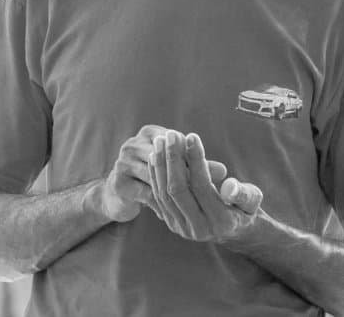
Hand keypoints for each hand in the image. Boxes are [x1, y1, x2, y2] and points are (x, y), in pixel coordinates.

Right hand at [97, 125, 228, 222]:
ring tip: (204, 202)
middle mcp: (132, 144)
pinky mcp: (119, 184)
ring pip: (159, 178)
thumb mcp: (178, 165)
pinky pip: (147, 195)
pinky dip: (168, 204)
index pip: (178, 139)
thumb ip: (199, 165)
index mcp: (149, 132)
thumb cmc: (157, 176)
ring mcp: (123, 163)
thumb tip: (224, 172)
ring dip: (183, 191)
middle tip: (214, 187)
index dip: (198, 155)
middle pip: (168, 159)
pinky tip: (184, 213)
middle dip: (194, 175)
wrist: (119, 194)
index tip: (222, 170)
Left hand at [147, 130, 263, 242]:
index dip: (195, 160)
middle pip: (177, 190)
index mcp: (221, 222)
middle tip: (171, 134)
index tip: (192, 136)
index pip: (202, 186)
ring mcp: (182, 228)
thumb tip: (229, 186)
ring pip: (164, 194)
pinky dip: (155, 175)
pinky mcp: (171, 223)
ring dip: (160, 165)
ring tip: (160, 140)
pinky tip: (154, 155)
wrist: (234, 230)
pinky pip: (157, 198)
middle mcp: (199, 229)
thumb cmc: (245, 207)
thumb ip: (244, 194)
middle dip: (172, 159)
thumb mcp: (252, 200)